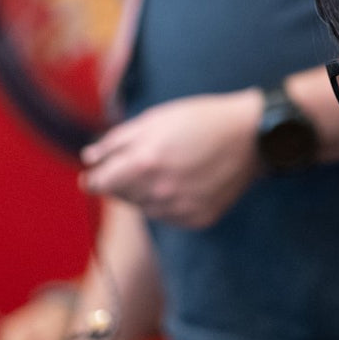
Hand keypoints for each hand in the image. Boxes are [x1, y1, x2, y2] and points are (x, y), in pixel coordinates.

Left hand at [79, 89, 263, 228]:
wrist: (250, 136)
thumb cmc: (199, 120)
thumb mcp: (154, 120)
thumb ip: (116, 141)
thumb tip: (88, 158)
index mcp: (144, 162)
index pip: (101, 184)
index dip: (93, 180)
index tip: (91, 178)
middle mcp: (160, 191)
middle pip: (122, 196)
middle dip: (122, 181)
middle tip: (142, 162)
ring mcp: (180, 208)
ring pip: (144, 208)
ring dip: (144, 193)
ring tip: (166, 169)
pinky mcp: (198, 219)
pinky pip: (168, 216)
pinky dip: (167, 203)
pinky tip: (182, 182)